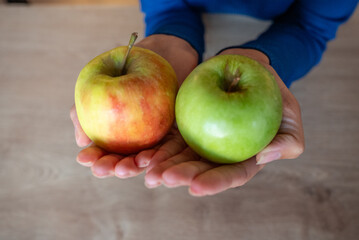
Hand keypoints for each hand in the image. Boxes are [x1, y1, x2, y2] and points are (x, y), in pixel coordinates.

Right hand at [70, 34, 197, 177]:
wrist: (166, 51)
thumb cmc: (130, 65)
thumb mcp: (102, 81)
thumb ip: (86, 108)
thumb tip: (81, 142)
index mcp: (119, 131)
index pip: (105, 151)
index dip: (94, 157)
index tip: (84, 159)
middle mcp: (139, 138)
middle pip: (124, 159)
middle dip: (113, 167)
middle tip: (104, 169)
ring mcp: (159, 137)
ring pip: (146, 157)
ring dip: (134, 166)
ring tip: (126, 168)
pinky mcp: (179, 134)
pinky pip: (170, 148)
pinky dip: (160, 156)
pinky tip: (150, 160)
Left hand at [144, 48, 303, 195]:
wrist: (252, 68)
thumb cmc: (275, 94)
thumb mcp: (291, 115)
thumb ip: (288, 141)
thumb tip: (263, 157)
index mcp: (245, 159)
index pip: (231, 175)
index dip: (214, 183)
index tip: (196, 187)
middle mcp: (221, 154)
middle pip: (201, 169)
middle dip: (182, 176)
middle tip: (163, 179)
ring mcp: (203, 140)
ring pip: (182, 156)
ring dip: (165, 166)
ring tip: (148, 172)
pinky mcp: (189, 124)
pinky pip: (172, 136)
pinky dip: (159, 146)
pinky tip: (144, 154)